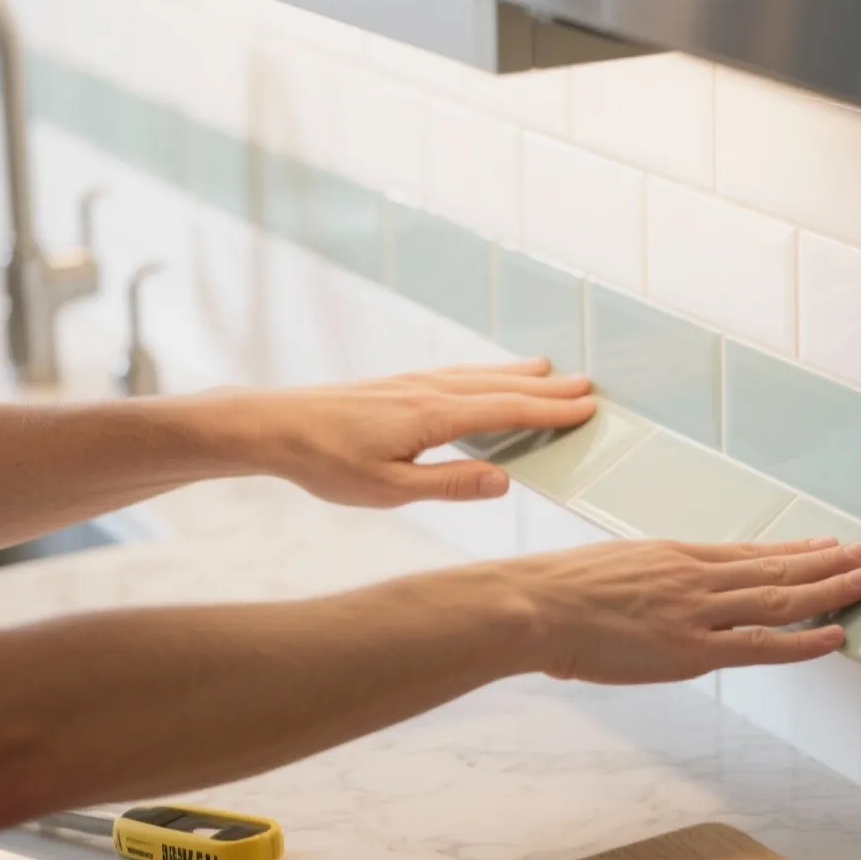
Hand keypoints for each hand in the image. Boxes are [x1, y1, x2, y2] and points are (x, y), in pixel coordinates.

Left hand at [200, 360, 593, 507]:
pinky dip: (487, 372)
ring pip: (480, 374)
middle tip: (588, 387)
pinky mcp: (398, 385)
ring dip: (520, 374)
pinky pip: (458, 373)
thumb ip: (449, 484)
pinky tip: (488, 375)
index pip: (507, 412)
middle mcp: (429, 391)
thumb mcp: (388, 490)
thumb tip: (503, 480)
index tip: (587, 410)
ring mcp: (413, 383)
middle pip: (501, 385)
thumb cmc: (325, 462)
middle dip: (547, 387)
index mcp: (433, 417)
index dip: (550, 412)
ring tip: (551, 370)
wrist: (272, 425)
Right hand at [507, 537, 860, 684]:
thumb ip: (649, 580)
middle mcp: (696, 577)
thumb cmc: (556, 592)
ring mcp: (696, 612)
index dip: (794, 552)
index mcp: (676, 556)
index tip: (826, 547)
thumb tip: (662, 595)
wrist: (532, 606)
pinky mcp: (690, 649)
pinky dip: (802, 642)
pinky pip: (760, 646)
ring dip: (829, 590)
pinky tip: (833, 635)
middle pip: (776, 570)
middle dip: (828, 563)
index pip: (750, 554)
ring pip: (780, 600)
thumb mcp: (614, 569)